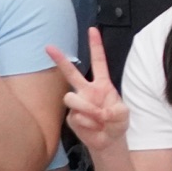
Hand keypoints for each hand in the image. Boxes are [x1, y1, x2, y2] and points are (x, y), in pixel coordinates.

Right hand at [48, 28, 128, 151]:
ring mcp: (77, 103)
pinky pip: (76, 117)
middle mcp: (87, 90)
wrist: (107, 141)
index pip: (99, 61)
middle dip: (59, 59)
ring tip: (99, 118)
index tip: (92, 29)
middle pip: (71, 73)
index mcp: (102, 84)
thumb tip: (102, 112)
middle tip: (48, 47)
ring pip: (72, 98)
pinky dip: (88, 123)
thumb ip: (116, 112)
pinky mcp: (71, 117)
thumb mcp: (123, 115)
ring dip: (87, 109)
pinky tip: (94, 127)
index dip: (96, 45)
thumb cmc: (116, 123)